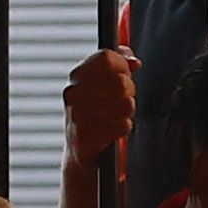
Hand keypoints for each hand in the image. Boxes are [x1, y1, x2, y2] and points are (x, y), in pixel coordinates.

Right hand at [63, 46, 138, 167]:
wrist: (80, 149)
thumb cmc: (95, 113)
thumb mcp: (103, 85)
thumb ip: (120, 66)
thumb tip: (134, 61)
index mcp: (77, 76)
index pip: (107, 57)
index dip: (123, 67)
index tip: (125, 75)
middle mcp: (73, 93)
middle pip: (120, 81)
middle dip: (129, 92)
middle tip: (123, 100)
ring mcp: (77, 115)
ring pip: (125, 103)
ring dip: (127, 112)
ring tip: (118, 115)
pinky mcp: (85, 136)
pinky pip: (122, 126)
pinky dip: (123, 128)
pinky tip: (113, 130)